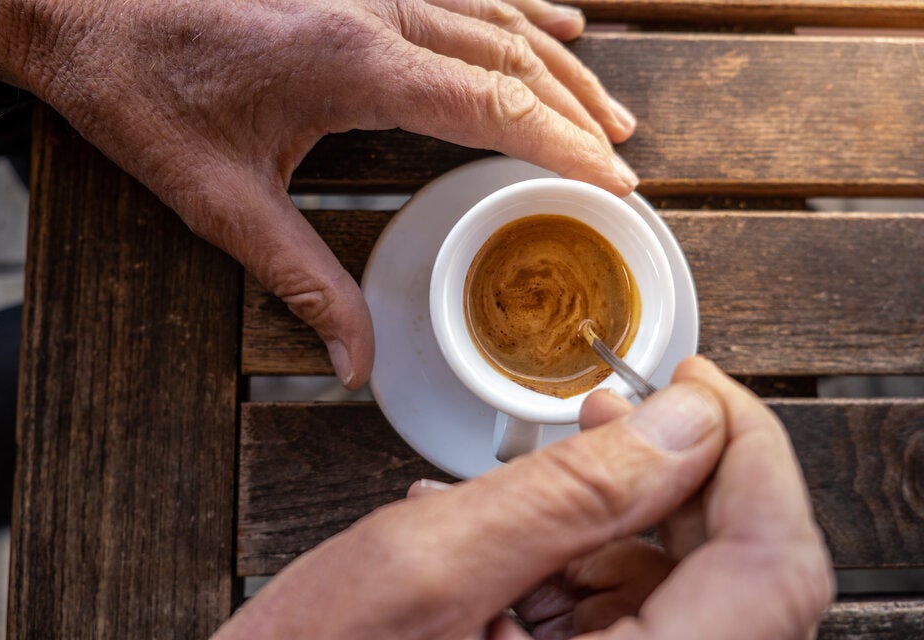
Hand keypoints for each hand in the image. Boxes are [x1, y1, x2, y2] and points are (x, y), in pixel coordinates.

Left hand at [0, 0, 637, 386]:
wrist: (78, 3)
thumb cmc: (141, 88)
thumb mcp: (221, 198)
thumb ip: (300, 278)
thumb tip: (352, 357)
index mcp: (353, 61)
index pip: (492, 101)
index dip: (564, 144)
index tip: (615, 179)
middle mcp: (377, 5)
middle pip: (512, 56)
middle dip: (577, 112)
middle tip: (624, 158)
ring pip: (499, 13)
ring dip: (560, 65)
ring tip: (609, 108)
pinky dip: (521, 8)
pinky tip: (557, 22)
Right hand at [211, 356, 833, 638]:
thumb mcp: (431, 563)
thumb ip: (573, 492)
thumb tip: (687, 421)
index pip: (773, 568)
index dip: (754, 455)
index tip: (700, 387)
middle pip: (740, 577)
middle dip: (680, 475)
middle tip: (620, 411)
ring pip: (682, 593)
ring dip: (623, 516)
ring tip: (550, 466)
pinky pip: (625, 622)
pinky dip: (582, 559)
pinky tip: (518, 530)